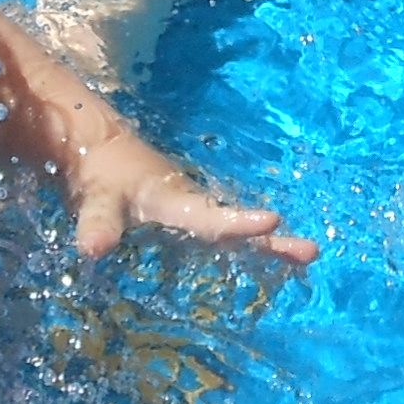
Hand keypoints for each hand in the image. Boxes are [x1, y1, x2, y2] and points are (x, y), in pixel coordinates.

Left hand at [70, 126, 315, 265]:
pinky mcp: (188, 215)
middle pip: (237, 228)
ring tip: (305, 257)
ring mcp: (194, 210)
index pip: (212, 220)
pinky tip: (269, 258)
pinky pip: (224, 231)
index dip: (241, 224)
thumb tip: (92, 251)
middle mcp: (193, 206)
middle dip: (274, 242)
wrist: (98, 145)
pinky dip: (250, 242)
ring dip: (270, 245)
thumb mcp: (95, 201)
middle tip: (312, 252)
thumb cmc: (99, 174)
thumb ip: (97, 225)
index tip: (273, 220)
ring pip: (235, 230)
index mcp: (176, 202)